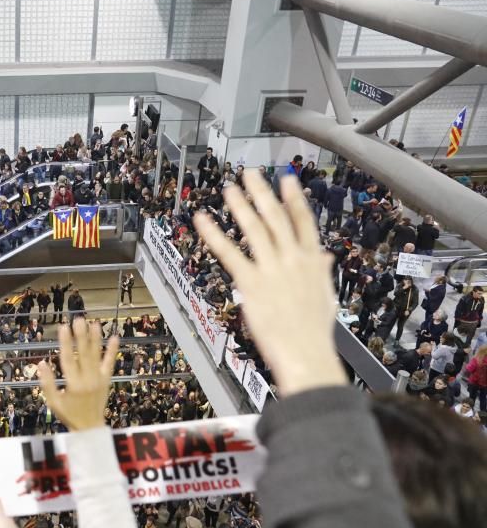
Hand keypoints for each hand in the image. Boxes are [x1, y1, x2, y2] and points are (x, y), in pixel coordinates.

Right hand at [37, 318, 118, 430]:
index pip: (67, 359)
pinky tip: (115, 337)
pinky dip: (112, 351)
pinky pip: (110, 363)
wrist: (90, 428)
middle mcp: (88, 380)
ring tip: (94, 323)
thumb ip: (47, 383)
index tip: (63, 327)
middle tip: (79, 320)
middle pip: (83, 354)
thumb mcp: (53, 402)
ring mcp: (99, 379)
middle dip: (81, 336)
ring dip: (96, 339)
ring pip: (97, 355)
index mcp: (73, 384)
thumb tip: (41, 363)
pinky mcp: (107, 380)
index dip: (65, 343)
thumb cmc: (69, 415)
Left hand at [193, 171, 346, 396]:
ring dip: (240, 205)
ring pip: (254, 228)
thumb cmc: (314, 332)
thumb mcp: (326, 296)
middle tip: (251, 174)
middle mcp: (293, 260)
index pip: (304, 223)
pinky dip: (214, 234)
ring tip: (229, 188)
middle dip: (262, 193)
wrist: (306, 353)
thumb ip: (322, 272)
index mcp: (313, 262)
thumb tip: (325, 257)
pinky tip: (203, 220)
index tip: (287, 179)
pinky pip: (229, 253)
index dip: (294, 199)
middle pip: (276, 218)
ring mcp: (272, 269)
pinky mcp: (251, 283)